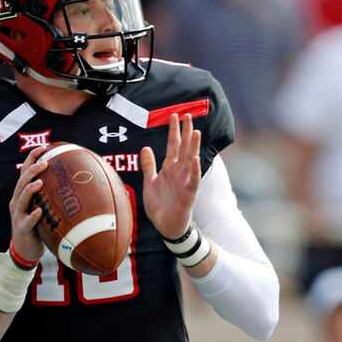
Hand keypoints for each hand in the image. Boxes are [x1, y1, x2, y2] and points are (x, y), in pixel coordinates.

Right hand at [9, 146, 47, 259]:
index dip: (32, 159)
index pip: (25, 172)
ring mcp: (18, 215)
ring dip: (30, 190)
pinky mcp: (21, 229)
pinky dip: (32, 216)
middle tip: (45, 162)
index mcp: (22, 195)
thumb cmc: (37, 226)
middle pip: (21, 182)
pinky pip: (27, 221)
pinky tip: (39, 212)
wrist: (25, 250)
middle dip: (32, 170)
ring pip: (21, 199)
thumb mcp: (41, 207)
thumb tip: (73, 181)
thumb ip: (50, 195)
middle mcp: (17, 202)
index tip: (43, 147)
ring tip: (39, 182)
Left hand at [141, 114, 201, 239]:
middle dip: (185, 132)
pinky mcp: (188, 194)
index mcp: (169, 168)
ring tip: (195, 132)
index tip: (174, 115)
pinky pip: (193, 180)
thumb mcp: (150, 183)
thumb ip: (149, 166)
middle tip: (188, 115)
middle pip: (183, 148)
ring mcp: (185, 182)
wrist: (165, 226)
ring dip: (193, 147)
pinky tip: (196, 159)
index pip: (172, 145)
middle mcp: (179, 172)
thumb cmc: (159, 205)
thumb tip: (145, 148)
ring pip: (190, 161)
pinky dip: (195, 170)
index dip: (173, 130)